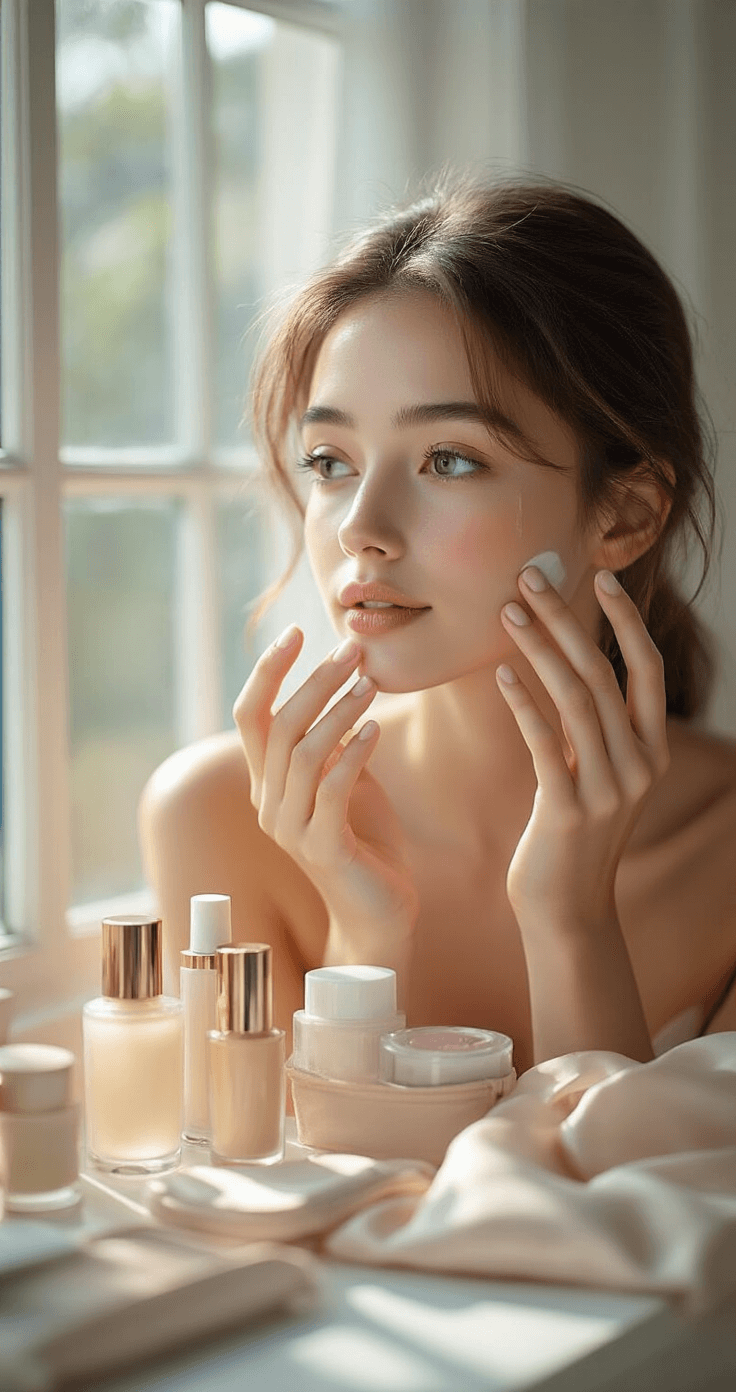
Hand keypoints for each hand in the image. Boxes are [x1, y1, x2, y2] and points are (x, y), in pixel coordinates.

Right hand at [233, 628, 419, 946]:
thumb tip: (342, 684)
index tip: (296, 632)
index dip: (268, 672)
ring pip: (303, 755)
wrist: (378, 912)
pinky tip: (376, 729)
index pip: (251, 715)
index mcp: (266, 783)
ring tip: (371, 684)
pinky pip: (333, 790)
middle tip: (351, 650)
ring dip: (339, 712)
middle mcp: (268, 804)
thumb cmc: (365, 841)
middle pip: (278, 727)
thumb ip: (333, 740)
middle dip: (314, 681)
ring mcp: (291, 829)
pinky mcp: (324, 849)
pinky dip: (354, 753)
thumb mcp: (345, 779)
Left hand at [496, 566, 669, 934]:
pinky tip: (501, 674)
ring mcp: (607, 789)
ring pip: (576, 700)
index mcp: (653, 750)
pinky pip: (545, 744)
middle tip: (529, 579)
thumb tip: (570, 665)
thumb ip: (595, 729)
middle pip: (604, 674)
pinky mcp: (566, 811)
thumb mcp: (599, 777)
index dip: (627, 620)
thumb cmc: (573, 837)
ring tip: (507, 612)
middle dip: (567, 619)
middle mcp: (639, 764)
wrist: (569, 911)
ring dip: (539, 650)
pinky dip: (523, 704)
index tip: (602, 576)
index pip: (648, 670)